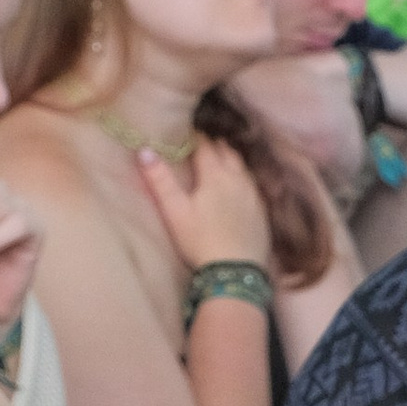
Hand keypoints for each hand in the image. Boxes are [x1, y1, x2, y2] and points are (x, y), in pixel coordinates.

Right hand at [135, 135, 271, 273]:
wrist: (235, 272)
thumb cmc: (200, 241)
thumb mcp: (174, 211)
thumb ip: (160, 180)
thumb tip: (144, 150)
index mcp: (215, 175)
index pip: (205, 145)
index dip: (194, 137)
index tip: (185, 133)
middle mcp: (238, 179)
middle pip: (227, 151)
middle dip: (213, 144)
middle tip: (201, 144)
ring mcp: (254, 194)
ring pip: (242, 166)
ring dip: (230, 158)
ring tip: (219, 158)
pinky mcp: (262, 211)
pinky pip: (252, 184)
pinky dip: (242, 177)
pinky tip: (238, 186)